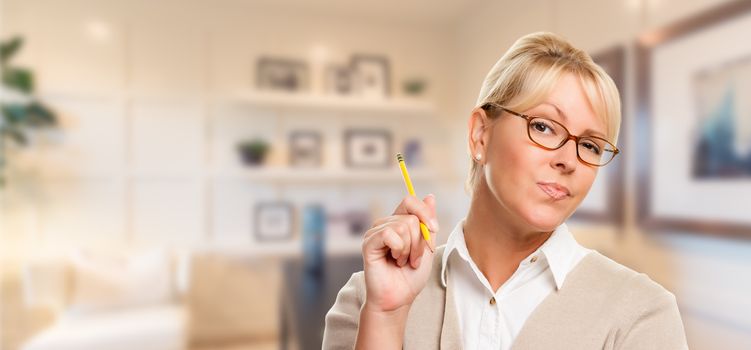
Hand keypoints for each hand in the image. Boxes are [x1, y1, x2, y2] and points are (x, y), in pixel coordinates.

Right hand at [360, 194, 438, 312]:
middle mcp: (385, 224)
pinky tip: (394, 260)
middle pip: (411, 217)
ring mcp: (375, 232)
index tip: (434, 229)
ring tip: (403, 261)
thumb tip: (430, 196)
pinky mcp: (369, 243)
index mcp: (398, 222)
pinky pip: (389, 234)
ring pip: (403, 225)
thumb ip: (427, 223)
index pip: (410, 201)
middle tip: (414, 259)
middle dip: (420, 242)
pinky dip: (399, 249)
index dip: (425, 212)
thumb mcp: (427, 247)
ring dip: (410, 249)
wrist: (399, 298)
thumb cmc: (410, 276)